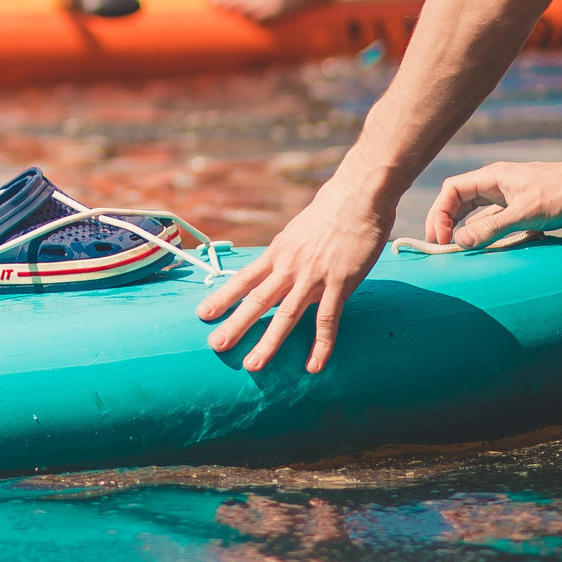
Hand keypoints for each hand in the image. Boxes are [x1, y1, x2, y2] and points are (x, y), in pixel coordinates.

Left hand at [195, 181, 391, 372]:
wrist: (358, 196)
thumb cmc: (331, 210)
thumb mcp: (297, 230)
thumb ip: (287, 252)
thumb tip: (278, 263)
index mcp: (277, 252)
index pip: (243, 279)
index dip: (222, 297)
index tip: (203, 314)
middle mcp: (289, 266)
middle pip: (257, 301)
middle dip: (235, 326)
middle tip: (215, 346)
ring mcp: (314, 276)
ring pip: (286, 315)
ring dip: (269, 343)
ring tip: (253, 365)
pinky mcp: (340, 283)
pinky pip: (327, 320)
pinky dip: (320, 345)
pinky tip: (313, 365)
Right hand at [427, 157, 561, 248]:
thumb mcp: (526, 213)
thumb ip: (492, 227)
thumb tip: (459, 242)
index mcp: (492, 178)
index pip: (452, 191)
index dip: (440, 213)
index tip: (442, 238)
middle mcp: (498, 186)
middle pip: (460, 202)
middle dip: (447, 223)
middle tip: (440, 247)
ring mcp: (512, 199)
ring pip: (479, 214)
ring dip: (468, 231)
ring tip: (459, 251)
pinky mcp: (526, 211)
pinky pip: (499, 224)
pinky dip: (490, 236)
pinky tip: (490, 249)